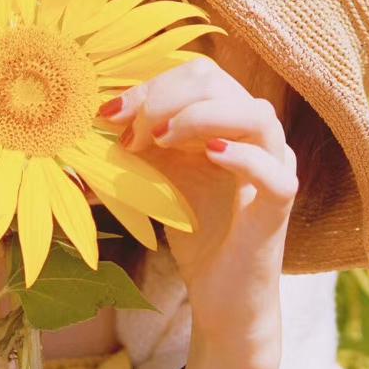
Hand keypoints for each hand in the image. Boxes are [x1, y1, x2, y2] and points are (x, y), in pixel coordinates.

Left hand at [100, 55, 297, 363]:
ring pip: (256, 113)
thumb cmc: (191, 227)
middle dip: (165, 99)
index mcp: (227, 117)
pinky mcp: (280, 205)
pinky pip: (273, 169)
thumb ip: (135, 143)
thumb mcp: (157, 174)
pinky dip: (242, 156)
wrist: (220, 295)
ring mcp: (275, 165)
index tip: (110, 115)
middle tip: (133, 136)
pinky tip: (210, 154)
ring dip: (199, 116)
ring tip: (162, 138)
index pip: (195, 73)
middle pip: (218, 82)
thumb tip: (87, 120)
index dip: (150, 86)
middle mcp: (256, 132)